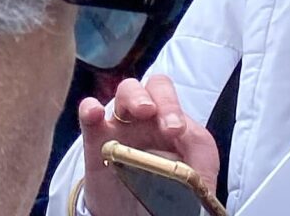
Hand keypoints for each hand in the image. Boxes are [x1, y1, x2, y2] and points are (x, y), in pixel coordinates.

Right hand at [78, 75, 220, 215]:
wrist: (134, 214)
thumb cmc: (166, 192)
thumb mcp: (192, 184)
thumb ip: (200, 174)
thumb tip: (200, 179)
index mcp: (175, 126)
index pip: (181, 106)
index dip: (180, 113)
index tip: (177, 131)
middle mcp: (149, 120)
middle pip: (157, 88)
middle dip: (166, 100)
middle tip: (169, 126)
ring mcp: (122, 128)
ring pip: (127, 91)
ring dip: (135, 96)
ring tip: (142, 111)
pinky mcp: (96, 143)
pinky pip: (89, 117)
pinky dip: (90, 109)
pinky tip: (94, 112)